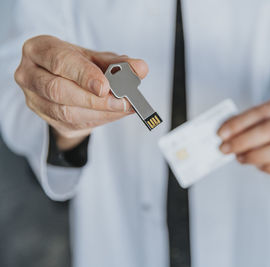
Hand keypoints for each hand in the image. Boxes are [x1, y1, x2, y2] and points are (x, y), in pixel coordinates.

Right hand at [14, 35, 147, 149]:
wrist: (65, 82)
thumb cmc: (78, 65)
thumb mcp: (97, 58)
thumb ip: (118, 63)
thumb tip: (141, 68)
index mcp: (39, 50)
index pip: (60, 61)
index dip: (83, 74)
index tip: (105, 86)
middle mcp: (29, 74)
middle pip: (58, 90)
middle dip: (94, 99)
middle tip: (122, 101)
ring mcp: (34, 99)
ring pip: (65, 112)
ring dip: (99, 112)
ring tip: (124, 108)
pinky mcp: (45, 118)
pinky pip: (72, 124)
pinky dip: (99, 119)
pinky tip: (115, 113)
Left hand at [217, 95, 269, 177]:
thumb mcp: (268, 118)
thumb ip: (248, 122)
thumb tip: (224, 132)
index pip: (262, 112)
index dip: (239, 123)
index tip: (221, 133)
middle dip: (243, 140)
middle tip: (225, 149)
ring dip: (255, 155)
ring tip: (240, 158)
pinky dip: (269, 167)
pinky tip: (258, 165)